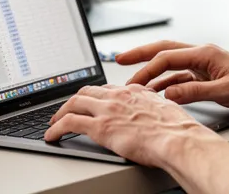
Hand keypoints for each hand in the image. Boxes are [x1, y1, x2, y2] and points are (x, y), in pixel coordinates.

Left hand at [45, 84, 220, 167]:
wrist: (177, 139)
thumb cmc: (177, 130)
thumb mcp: (166, 109)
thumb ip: (154, 107)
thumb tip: (153, 112)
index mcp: (134, 91)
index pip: (107, 89)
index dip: (95, 96)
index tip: (90, 102)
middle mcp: (118, 96)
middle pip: (86, 92)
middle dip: (73, 101)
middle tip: (66, 110)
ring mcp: (107, 110)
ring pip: (73, 104)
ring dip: (60, 113)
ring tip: (54, 122)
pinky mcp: (99, 127)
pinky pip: (69, 123)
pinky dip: (56, 128)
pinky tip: (52, 135)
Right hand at [118, 41, 228, 110]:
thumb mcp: (224, 92)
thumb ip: (194, 92)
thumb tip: (169, 93)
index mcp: (205, 53)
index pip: (168, 57)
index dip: (147, 66)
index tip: (132, 77)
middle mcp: (202, 54)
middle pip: (164, 50)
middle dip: (141, 54)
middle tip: (120, 59)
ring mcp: (203, 64)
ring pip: (170, 63)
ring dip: (152, 71)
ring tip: (134, 81)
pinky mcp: (206, 74)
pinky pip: (180, 75)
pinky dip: (166, 81)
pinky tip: (157, 91)